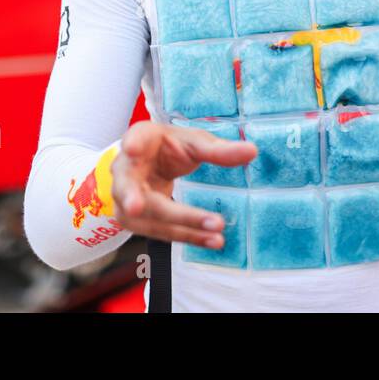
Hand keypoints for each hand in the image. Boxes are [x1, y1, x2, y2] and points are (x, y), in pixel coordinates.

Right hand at [112, 121, 256, 247]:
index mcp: (140, 139)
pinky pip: (163, 232)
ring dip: (181, 226)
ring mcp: (126, 199)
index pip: (133, 139)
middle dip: (134, 198)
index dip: (132, 144)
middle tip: (136, 206)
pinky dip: (189, 237)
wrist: (150, 165)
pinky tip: (212, 240)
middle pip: (130, 187)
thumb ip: (218, 149)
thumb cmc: (170, 148)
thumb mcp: (193, 142)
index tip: (132, 149)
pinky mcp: (137, 221)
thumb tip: (252, 151)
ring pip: (150, 216)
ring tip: (214, 231)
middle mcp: (126, 170)